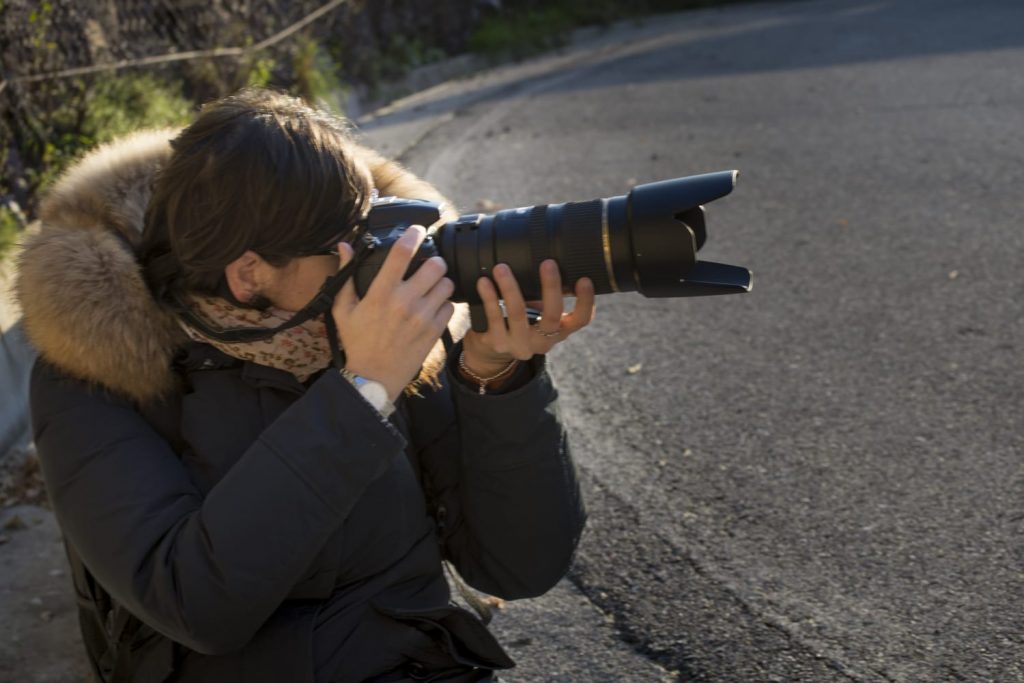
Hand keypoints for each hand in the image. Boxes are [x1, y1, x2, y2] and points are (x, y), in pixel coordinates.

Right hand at [331, 226, 454, 401]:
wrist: (374, 377)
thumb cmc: (357, 342)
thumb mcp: (343, 309)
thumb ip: (346, 275)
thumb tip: (344, 247)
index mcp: (381, 293)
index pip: (402, 253)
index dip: (413, 235)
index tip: (417, 230)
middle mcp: (404, 302)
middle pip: (436, 265)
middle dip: (434, 261)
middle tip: (428, 266)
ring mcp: (422, 317)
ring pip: (447, 284)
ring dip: (441, 282)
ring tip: (431, 288)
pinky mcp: (434, 331)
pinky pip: (450, 307)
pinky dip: (444, 304)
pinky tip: (433, 307)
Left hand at [462, 259, 595, 375]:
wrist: (491, 353)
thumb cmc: (521, 323)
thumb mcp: (539, 314)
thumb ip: (546, 296)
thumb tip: (547, 257)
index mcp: (559, 332)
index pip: (581, 320)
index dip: (586, 302)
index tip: (585, 279)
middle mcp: (543, 342)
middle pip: (552, 316)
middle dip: (551, 287)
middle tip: (548, 263)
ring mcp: (519, 344)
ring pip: (518, 314)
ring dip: (510, 288)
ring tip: (502, 268)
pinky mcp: (497, 344)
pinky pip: (493, 317)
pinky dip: (489, 297)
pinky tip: (484, 282)